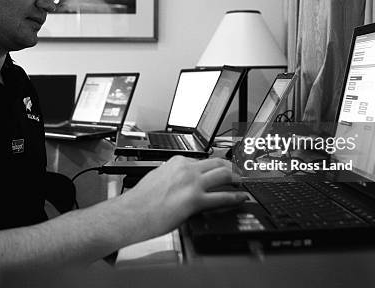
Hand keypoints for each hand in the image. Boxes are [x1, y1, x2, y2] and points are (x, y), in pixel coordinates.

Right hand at [121, 156, 247, 238]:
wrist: (131, 213)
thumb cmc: (140, 200)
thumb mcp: (158, 178)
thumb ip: (173, 176)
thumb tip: (182, 182)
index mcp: (177, 162)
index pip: (203, 160)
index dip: (215, 165)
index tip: (221, 167)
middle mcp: (186, 169)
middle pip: (218, 163)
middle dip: (231, 167)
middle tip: (238, 173)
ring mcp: (192, 184)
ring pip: (224, 175)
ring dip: (237, 179)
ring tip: (243, 183)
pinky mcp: (195, 200)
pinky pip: (222, 197)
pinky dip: (235, 197)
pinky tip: (241, 198)